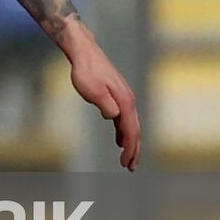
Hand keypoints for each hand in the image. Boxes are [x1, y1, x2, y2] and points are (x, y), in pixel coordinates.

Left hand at [68, 40, 140, 170]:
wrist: (85, 53)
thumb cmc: (86, 71)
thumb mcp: (93, 90)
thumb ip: (105, 105)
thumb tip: (114, 117)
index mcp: (125, 102)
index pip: (131, 131)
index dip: (130, 149)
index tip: (126, 164)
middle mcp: (128, 100)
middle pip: (134, 130)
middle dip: (134, 150)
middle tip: (130, 167)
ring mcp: (124, 97)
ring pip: (130, 125)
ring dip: (130, 142)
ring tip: (127, 158)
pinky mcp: (117, 95)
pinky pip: (124, 118)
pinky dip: (123, 131)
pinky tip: (119, 138)